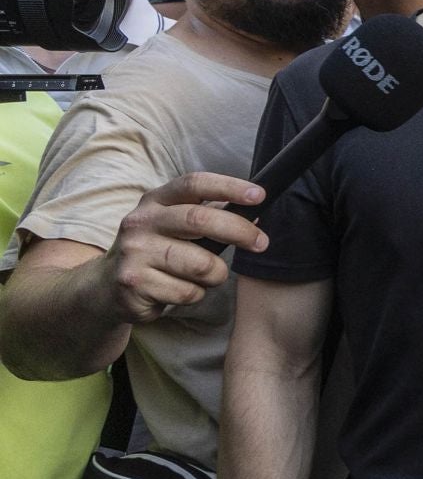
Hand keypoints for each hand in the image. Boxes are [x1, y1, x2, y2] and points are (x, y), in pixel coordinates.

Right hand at [94, 172, 265, 322]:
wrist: (105, 287)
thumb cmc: (154, 252)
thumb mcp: (174, 227)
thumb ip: (209, 217)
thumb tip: (254, 216)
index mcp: (155, 201)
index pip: (194, 184)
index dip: (228, 187)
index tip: (258, 195)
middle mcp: (141, 222)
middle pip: (200, 220)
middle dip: (239, 231)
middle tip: (261, 243)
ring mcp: (134, 252)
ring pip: (200, 264)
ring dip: (215, 275)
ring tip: (205, 277)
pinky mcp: (134, 283)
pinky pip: (187, 292)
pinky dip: (195, 295)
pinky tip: (178, 291)